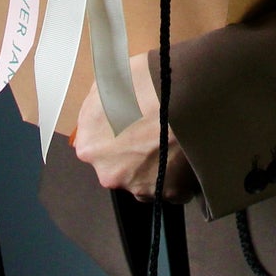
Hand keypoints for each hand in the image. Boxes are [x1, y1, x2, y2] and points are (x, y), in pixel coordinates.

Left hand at [71, 53, 197, 203]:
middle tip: (152, 127)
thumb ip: (99, 105)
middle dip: (132, 150)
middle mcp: (109, 173)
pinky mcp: (169, 194)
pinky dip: (175, 174)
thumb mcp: (110, 81)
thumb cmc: (146, 82)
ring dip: (154, 163)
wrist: (185, 95)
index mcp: (90, 144)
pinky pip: (169, 185)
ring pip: (144, 177)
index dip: (112, 129)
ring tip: (171, 138)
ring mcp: (140, 186)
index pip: (95, 142)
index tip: (128, 118)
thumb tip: (101, 108)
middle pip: (118, 164)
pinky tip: (183, 151)